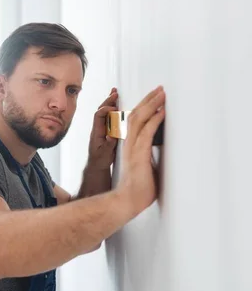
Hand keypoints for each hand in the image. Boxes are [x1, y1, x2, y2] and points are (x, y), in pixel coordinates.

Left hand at [87, 88, 119, 169]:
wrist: (97, 165)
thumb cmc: (99, 160)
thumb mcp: (105, 153)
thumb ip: (109, 144)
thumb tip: (112, 135)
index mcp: (97, 132)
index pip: (98, 117)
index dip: (105, 110)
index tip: (114, 108)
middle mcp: (98, 128)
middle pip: (101, 111)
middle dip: (108, 101)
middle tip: (115, 93)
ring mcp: (102, 128)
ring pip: (104, 112)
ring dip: (110, 102)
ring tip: (115, 93)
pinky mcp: (106, 130)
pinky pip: (109, 117)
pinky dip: (113, 109)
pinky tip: (117, 103)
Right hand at [116, 86, 165, 215]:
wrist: (128, 201)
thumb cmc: (139, 189)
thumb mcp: (146, 168)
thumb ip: (151, 157)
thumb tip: (163, 155)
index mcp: (131, 146)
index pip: (135, 121)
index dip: (144, 108)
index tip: (154, 98)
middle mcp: (129, 144)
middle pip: (135, 115)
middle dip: (148, 100)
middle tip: (159, 89)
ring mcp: (132, 148)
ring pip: (139, 119)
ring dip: (151, 105)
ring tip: (161, 94)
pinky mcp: (138, 154)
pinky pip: (146, 132)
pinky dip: (154, 120)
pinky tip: (162, 111)